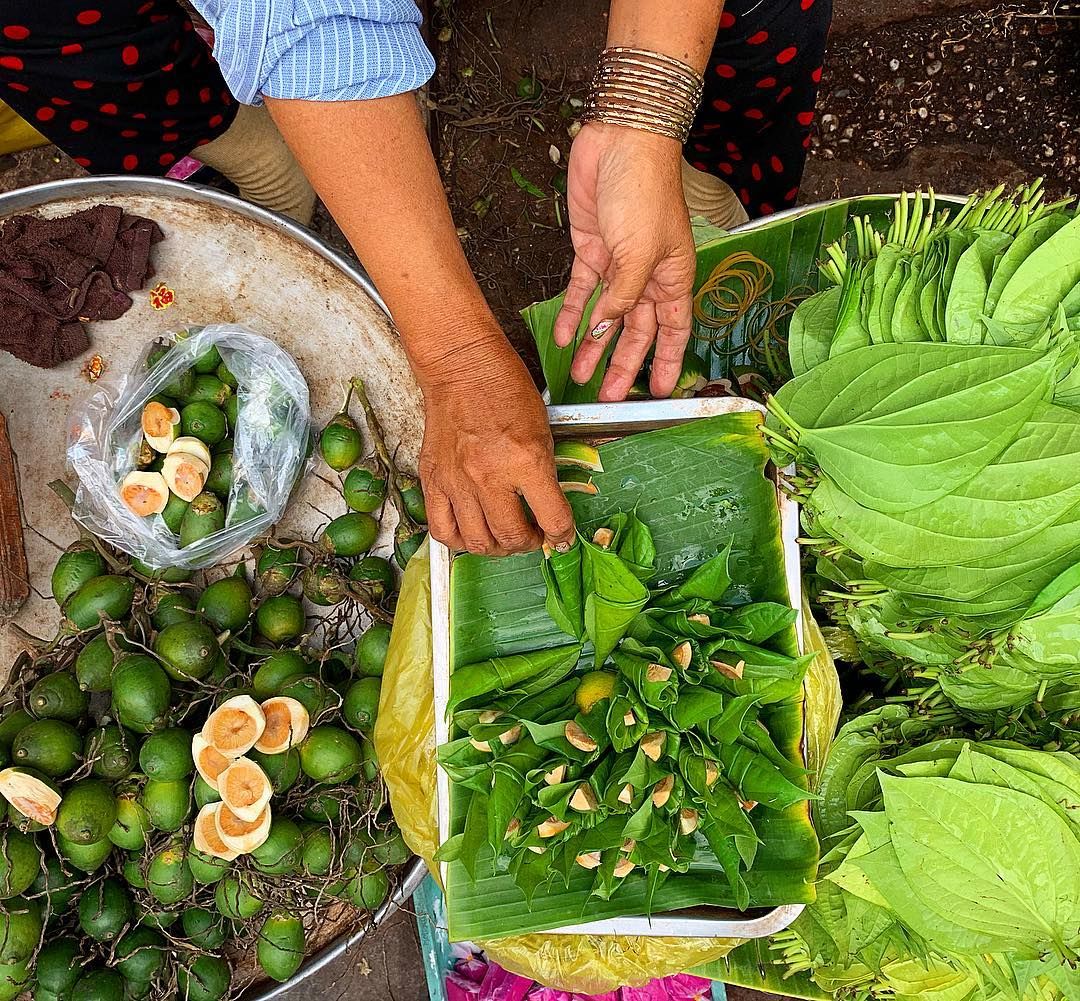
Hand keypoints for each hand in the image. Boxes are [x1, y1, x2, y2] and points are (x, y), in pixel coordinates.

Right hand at [417, 331, 574, 555]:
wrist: (461, 366)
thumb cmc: (504, 388)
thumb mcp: (542, 430)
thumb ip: (545, 473)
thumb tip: (549, 510)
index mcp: (526, 461)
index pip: (552, 519)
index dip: (562, 535)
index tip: (561, 537)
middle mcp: (490, 477)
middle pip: (511, 538)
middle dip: (528, 544)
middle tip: (532, 537)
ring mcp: (458, 481)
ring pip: (477, 542)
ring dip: (496, 548)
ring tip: (504, 538)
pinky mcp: (434, 480)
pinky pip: (442, 529)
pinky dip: (459, 541)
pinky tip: (472, 532)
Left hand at [554, 121, 695, 400]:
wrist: (621, 141)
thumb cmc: (645, 191)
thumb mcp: (639, 254)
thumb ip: (623, 297)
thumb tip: (607, 329)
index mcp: (673, 277)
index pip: (673, 330)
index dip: (665, 361)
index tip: (657, 392)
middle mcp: (647, 276)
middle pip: (635, 330)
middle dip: (621, 364)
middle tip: (606, 395)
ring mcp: (617, 264)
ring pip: (605, 316)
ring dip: (593, 346)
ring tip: (578, 375)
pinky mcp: (591, 250)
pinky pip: (580, 291)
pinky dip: (571, 313)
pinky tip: (562, 337)